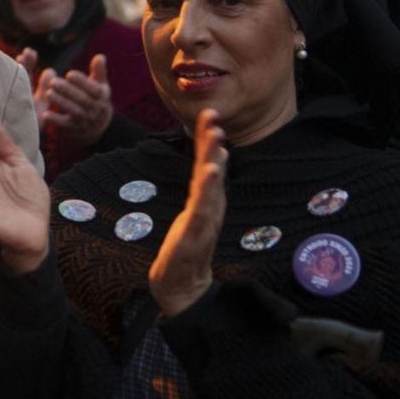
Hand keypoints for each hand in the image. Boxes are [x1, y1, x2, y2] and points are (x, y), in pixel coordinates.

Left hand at [32, 54, 112, 148]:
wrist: (96, 125)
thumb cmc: (95, 98)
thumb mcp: (99, 84)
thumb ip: (98, 71)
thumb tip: (100, 56)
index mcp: (102, 97)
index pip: (94, 90)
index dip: (82, 82)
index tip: (69, 74)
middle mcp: (96, 110)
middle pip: (83, 100)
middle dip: (68, 91)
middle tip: (53, 82)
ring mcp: (85, 121)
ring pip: (74, 112)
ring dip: (61, 102)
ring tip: (48, 93)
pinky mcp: (74, 129)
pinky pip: (66, 125)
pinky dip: (56, 120)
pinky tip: (45, 114)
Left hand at [149, 110, 227, 316]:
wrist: (183, 284)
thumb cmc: (187, 247)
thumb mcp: (193, 211)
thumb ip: (202, 189)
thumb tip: (209, 162)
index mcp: (206, 199)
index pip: (206, 164)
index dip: (207, 140)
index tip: (209, 114)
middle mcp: (209, 206)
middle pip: (211, 169)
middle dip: (211, 143)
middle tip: (213, 117)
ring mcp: (204, 220)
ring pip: (209, 186)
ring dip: (213, 162)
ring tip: (216, 141)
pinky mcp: (196, 233)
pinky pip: (203, 208)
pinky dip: (208, 190)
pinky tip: (210, 173)